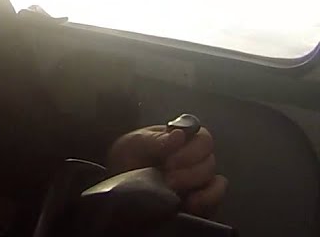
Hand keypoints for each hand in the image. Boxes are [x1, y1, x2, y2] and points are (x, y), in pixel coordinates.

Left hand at [105, 125, 227, 215]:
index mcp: (180, 138)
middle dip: (188, 168)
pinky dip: (208, 199)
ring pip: (214, 177)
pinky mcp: (203, 200)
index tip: (169, 160)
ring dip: (192, 182)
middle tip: (167, 176)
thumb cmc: (127, 161)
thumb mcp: (133, 145)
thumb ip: (155, 139)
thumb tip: (179, 134)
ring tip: (170, 188)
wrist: (120, 190)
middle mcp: (194, 156)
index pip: (202, 136)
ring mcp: (200, 178)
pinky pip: (217, 196)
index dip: (191, 148)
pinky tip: (189, 202)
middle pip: (209, 157)